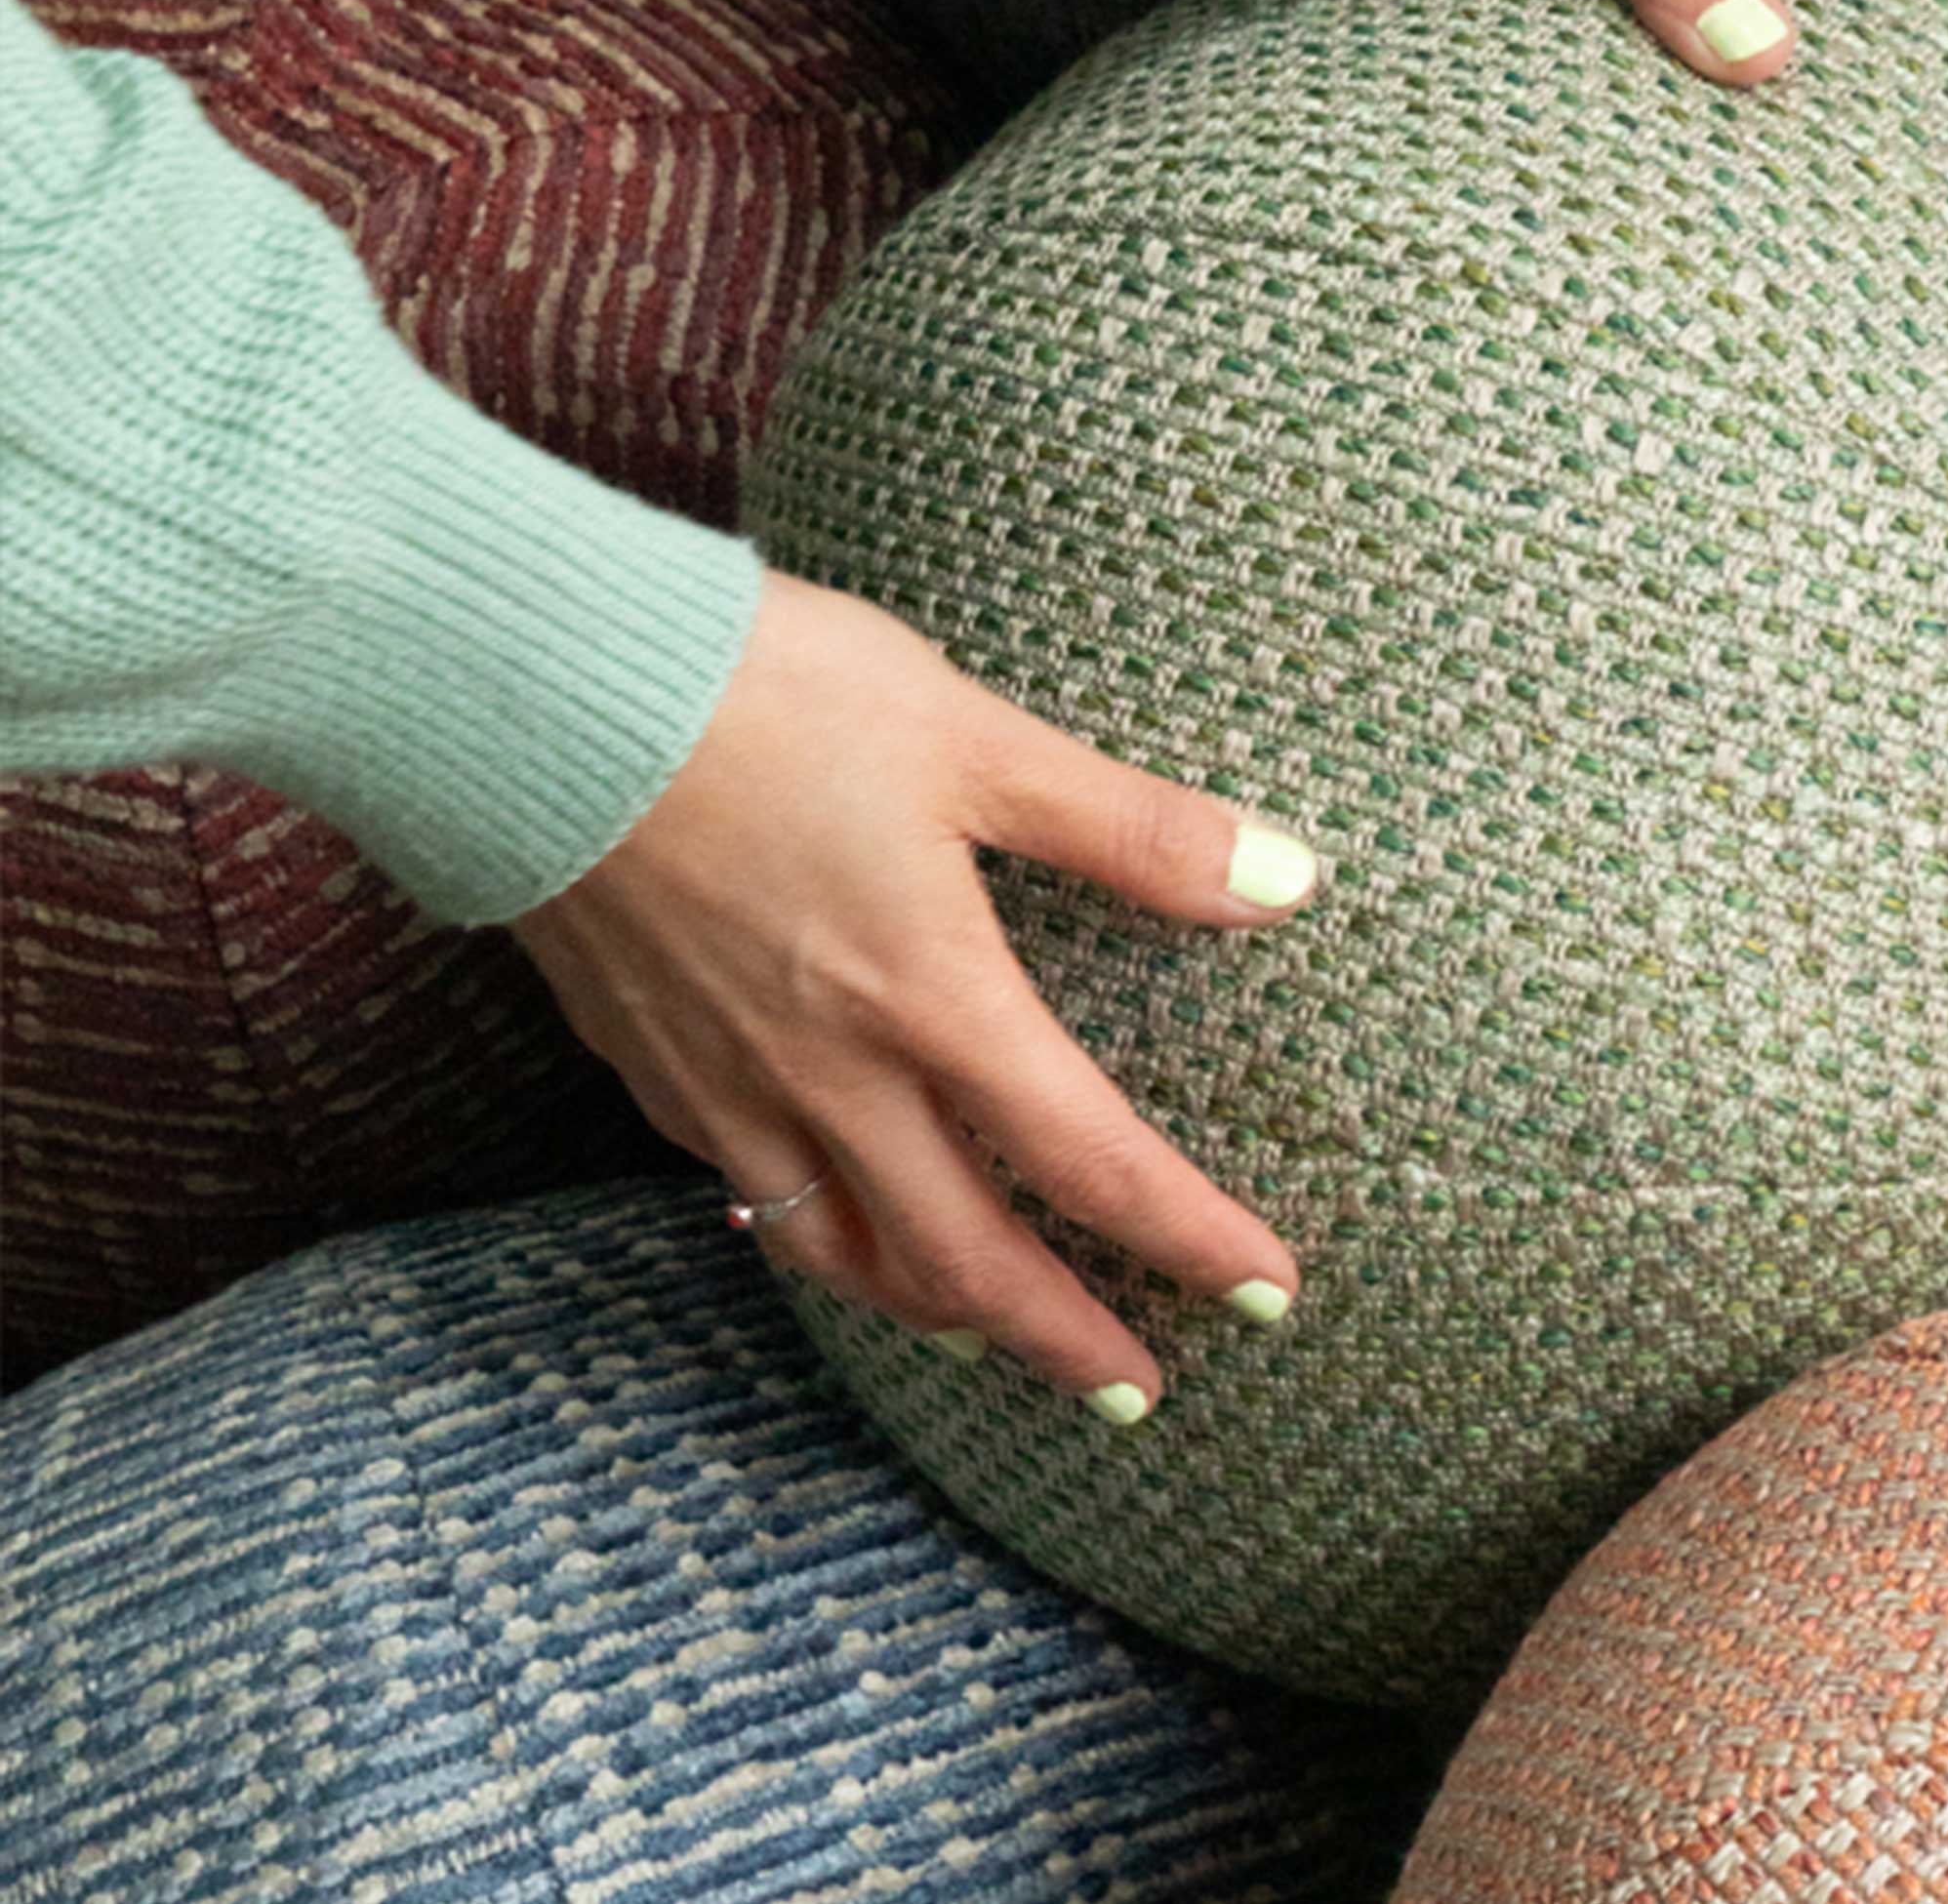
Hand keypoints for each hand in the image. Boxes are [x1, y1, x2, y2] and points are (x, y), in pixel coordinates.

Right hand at [514, 571, 1309, 1422]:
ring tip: (992, 1339)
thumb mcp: (975, 736)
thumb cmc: (758, 691)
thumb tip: (1289, 881)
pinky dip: (815, 1242)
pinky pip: (748, 1193)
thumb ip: (1134, 828)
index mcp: (933, 998)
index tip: (1266, 1295)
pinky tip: (832, 1229)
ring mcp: (727, 1079)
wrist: (524, 689)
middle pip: (966, 1258)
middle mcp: (831, 1071)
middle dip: (1062, 1338)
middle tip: (1138, 1393)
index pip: (1093, 1162)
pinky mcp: (647, 1059)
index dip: (1189, 1239)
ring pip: (844, 1251)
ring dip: (936, 1313)